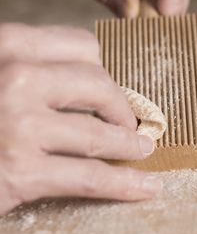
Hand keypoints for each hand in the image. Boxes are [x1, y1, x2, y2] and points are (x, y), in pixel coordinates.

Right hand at [0, 23, 160, 214]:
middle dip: (121, 106)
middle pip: (99, 85)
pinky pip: (91, 177)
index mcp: (5, 46)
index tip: (111, 88)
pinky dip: (126, 184)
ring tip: (142, 149)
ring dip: (129, 144)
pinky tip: (146, 187)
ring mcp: (18, 125)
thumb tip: (92, 82)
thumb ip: (31, 71)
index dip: (104, 69)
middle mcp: (13, 78)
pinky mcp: (21, 172)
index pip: (80, 45)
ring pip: (100, 133)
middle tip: (130, 121)